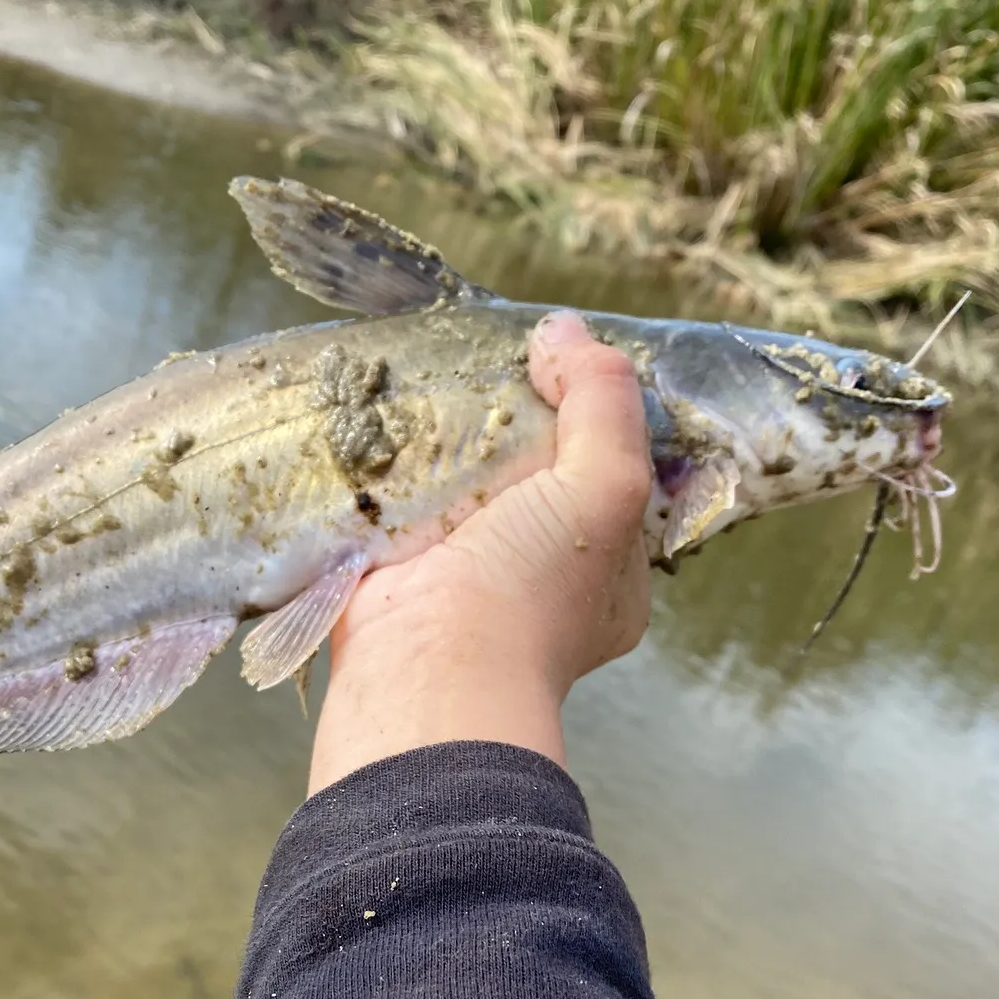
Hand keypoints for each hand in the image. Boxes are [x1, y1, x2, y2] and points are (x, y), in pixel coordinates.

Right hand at [309, 309, 652, 793]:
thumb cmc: (535, 588)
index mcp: (607, 569)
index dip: (590, 415)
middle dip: (511, 420)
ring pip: (464, 479)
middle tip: (493, 360)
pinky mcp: (399, 563)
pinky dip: (396, 458)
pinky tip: (389, 413)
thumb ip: (604, 401)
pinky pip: (403, 494)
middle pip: (532, 470)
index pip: (609, 475)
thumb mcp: (607, 484)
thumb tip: (563, 332)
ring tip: (437, 371)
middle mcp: (540, 573)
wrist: (428, 666)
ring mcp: (466, 571)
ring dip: (448, 433)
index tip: (562, 361)